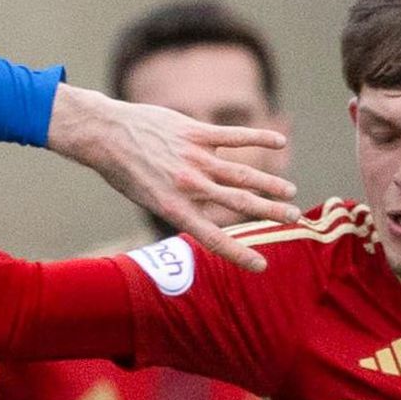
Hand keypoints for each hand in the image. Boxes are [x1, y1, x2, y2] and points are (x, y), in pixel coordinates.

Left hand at [46, 84, 295, 271]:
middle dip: (270, 212)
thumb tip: (210, 215)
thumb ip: (181, 206)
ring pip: (242, 173)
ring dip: (270, 183)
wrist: (106, 134)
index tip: (261, 266)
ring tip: (290, 192)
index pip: (214, 238)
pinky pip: (234, 136)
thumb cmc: (125, 171)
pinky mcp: (195, 133)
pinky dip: (259, 138)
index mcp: (174, 208)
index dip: (239, 254)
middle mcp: (188, 186)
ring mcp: (194, 158)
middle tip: (294, 218)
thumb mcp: (149, 200)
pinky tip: (280, 141)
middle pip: (239, 202)